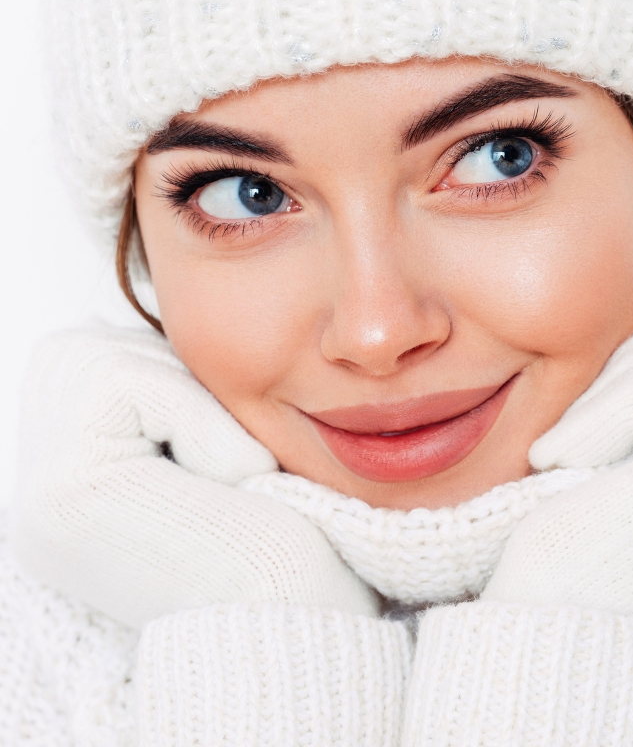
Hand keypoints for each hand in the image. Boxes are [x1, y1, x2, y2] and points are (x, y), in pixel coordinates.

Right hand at [11, 326, 377, 627]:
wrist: (307, 619)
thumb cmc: (288, 539)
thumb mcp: (220, 448)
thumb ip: (173, 396)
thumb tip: (158, 300)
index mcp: (72, 483)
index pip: (118, 364)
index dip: (193, 394)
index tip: (231, 470)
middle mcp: (36, 490)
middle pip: (107, 348)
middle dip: (189, 394)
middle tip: (234, 474)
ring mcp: (40, 492)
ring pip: (118, 358)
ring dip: (200, 412)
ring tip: (232, 485)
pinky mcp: (66, 490)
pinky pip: (132, 381)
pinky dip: (201, 424)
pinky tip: (230, 488)